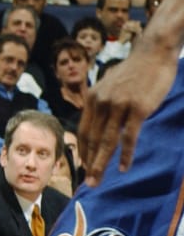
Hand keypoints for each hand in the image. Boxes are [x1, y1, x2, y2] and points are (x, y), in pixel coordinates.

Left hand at [77, 38, 177, 185]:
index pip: (84, 131)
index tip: (83, 167)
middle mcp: (101, 102)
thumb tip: (101, 122)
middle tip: (88, 182)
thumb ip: (104, 104)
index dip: (83, 151)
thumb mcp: (111, 86)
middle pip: (92, 140)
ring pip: (106, 141)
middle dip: (88, 163)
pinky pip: (128, 137)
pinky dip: (124, 155)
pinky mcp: (137, 109)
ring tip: (98, 181)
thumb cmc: (135, 72)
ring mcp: (118, 106)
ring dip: (101, 164)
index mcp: (92, 98)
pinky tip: (123, 168)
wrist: (153, 53)